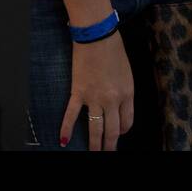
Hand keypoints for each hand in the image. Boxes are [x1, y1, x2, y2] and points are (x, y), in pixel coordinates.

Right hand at [63, 31, 133, 150]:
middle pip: (112, 130)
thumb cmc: (114, 50)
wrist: (97, 37)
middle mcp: (112, 100)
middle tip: (107, 153)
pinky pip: (71, 115)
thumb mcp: (127, 73)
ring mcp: (94, 98)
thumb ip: (124, 91)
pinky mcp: (78, 93)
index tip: (119, 133)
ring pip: (95, 128)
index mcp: (127, 93)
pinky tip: (64, 141)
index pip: (127, 121)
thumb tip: (118, 107)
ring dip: (94, 144)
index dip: (123, 131)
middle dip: (109, 145)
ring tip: (92, 153)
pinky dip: (66, 129)